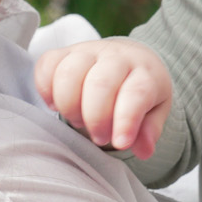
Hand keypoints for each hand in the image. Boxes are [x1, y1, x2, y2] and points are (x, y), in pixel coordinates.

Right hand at [33, 39, 173, 158]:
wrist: (130, 57)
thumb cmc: (140, 90)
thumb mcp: (155, 110)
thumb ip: (150, 130)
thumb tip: (144, 150)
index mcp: (145, 73)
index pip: (136, 93)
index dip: (126, 120)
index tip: (120, 143)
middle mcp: (116, 57)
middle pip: (99, 83)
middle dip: (95, 118)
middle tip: (99, 137)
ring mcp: (88, 51)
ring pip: (69, 73)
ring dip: (69, 106)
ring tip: (78, 121)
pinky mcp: (64, 51)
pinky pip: (46, 64)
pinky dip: (45, 89)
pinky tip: (56, 105)